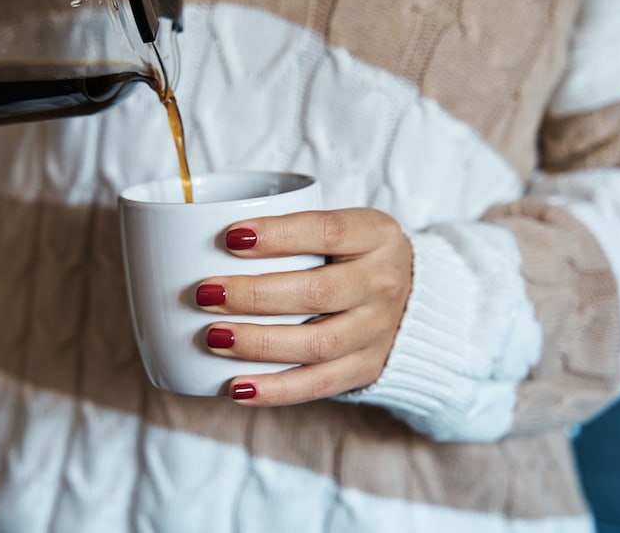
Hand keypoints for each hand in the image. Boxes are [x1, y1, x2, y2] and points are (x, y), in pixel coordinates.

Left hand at [195, 208, 412, 405]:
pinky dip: (275, 390)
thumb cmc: (354, 258)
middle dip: (255, 294)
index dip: (278, 234)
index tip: (230, 237)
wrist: (418, 302)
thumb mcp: (344, 230)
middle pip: (319, 292)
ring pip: (318, 343)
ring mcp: (378, 331)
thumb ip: (293, 231)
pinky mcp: (366, 369)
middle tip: (206, 293)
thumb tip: (201, 242)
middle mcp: (383, 283)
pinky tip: (236, 388)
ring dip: (259, 343)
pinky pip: (319, 384)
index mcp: (377, 235)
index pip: (328, 231)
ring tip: (213, 338)